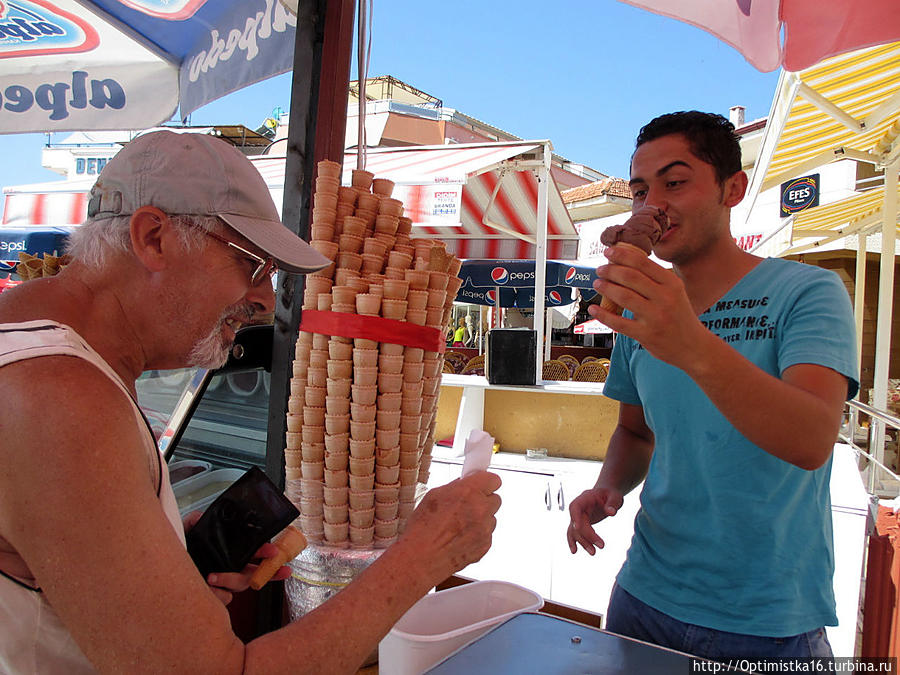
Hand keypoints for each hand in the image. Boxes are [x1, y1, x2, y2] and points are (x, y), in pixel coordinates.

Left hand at [182, 511, 291, 604]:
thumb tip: (200, 516)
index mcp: (230, 553)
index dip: (266, 552)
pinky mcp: (215, 597)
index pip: (254, 553)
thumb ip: (193, 521)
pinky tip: (205, 588)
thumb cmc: (178, 551)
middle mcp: (231, 569)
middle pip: (256, 572)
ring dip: (228, 580)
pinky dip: (216, 595)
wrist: (164, 571)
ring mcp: (224, 584)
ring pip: (240, 586)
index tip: (274, 551)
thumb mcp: (185, 533)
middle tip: (268, 562)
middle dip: (268, 569)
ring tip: (211, 577)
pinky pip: (224, 599)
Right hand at [401, 471, 501, 582]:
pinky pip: (487, 534)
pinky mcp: (485, 545)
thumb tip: (465, 483)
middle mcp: (481, 509)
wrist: (421, 559)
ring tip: (459, 525)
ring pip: (491, 518)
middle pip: (495, 499)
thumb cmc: (423, 529)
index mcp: (469, 492)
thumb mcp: (434, 496)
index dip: (486, 482)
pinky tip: (460, 537)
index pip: (494, 479)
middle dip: (483, 500)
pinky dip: (477, 535)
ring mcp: (485, 529)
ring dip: (481, 519)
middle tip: (467, 505)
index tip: (481, 484)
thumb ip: (455, 487)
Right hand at [566, 486, 623, 555]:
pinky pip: (575, 533)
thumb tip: (611, 513)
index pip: (575, 507)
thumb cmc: (611, 494)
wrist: (607, 494)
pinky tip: (574, 551)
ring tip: (593, 553)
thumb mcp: (615, 496)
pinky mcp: (581, 523)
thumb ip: (612, 503)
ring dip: (583, 542)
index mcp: (585, 498)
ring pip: (575, 531)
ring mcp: (578, 516)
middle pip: (578, 523)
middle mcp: (578, 507)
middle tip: (602, 546)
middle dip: (587, 536)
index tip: (578, 528)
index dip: (574, 517)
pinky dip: (573, 542)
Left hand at [587, 245, 705, 366]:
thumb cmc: (679, 316)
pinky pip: (619, 322)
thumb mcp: (675, 293)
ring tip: (597, 284)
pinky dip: (603, 314)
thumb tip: (624, 264)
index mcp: (672, 284)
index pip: (643, 263)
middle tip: (600, 269)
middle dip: (610, 270)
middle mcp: (665, 298)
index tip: (609, 251)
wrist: (694, 346)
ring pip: (623, 296)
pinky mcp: (646, 335)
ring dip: (606, 288)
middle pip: (630, 277)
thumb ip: (655, 280)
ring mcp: (655, 317)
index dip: (622, 255)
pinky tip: (593, 309)